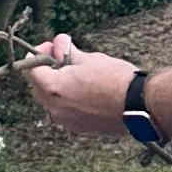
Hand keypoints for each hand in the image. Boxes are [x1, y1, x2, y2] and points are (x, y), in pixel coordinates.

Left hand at [19, 38, 137, 139]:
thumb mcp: (90, 58)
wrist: (140, 105)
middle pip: (39, 86)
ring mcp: (66, 121)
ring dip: (58, 85)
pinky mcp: (79, 128)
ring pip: (51, 100)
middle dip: (47, 70)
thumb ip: (68, 52)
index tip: (49, 46)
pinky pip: (65, 111)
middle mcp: (54, 108)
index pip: (31, 69)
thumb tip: (59, 44)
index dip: (38, 54)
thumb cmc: (115, 79)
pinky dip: (69, 99)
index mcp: (52, 88)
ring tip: (77, 73)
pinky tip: (85, 90)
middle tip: (62, 56)